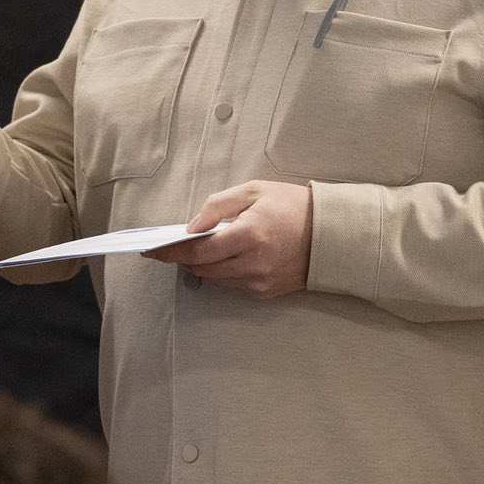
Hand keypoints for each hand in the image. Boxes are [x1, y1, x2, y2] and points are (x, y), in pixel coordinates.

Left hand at [145, 180, 312, 299]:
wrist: (332, 234)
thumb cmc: (291, 206)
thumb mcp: (254, 191)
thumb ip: (218, 206)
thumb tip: (191, 227)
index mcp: (250, 234)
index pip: (199, 250)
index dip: (171, 252)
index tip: (151, 251)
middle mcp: (253, 263)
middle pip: (203, 268)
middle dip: (183, 259)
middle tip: (171, 248)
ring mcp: (260, 281)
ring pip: (215, 280)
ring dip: (202, 266)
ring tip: (197, 250)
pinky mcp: (267, 292)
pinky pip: (233, 286)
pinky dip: (222, 273)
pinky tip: (223, 258)